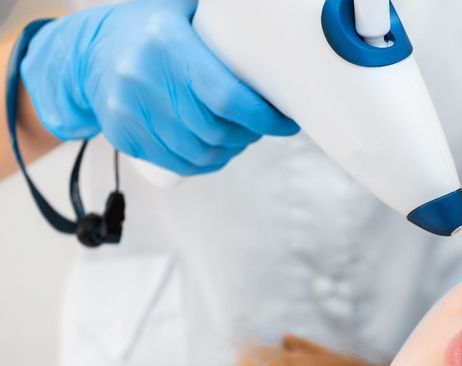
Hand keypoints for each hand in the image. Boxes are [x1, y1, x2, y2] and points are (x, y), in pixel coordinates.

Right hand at [20, 0, 298, 175]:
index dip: (262, 116)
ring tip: (242, 138)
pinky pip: (174, 162)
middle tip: (262, 126)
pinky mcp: (122, 134)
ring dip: (230, 152)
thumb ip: (223, 22)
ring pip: (197, 152)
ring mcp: (129, 110)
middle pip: (214, 128)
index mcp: (166, 42)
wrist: (87, 53)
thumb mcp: (182, 12)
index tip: (284, 122)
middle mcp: (143, 77)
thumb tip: (276, 30)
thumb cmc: (150, 30)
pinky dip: (204, 164)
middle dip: (249, 134)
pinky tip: (217, 153)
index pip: (226, 95)